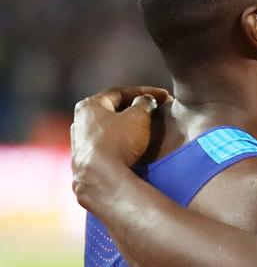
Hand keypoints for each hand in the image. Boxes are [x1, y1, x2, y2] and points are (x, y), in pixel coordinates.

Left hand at [71, 86, 170, 206]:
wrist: (103, 179)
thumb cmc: (119, 141)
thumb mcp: (139, 115)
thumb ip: (144, 103)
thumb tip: (145, 101)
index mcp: (88, 106)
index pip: (120, 92)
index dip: (145, 92)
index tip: (163, 96)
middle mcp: (79, 123)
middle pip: (112, 111)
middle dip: (134, 109)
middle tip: (154, 110)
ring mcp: (79, 145)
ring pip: (108, 130)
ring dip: (127, 128)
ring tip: (145, 130)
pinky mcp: (84, 165)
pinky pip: (106, 148)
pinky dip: (120, 144)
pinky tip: (133, 149)